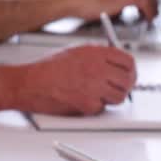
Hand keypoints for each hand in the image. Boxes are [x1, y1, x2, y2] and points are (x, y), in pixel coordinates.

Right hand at [14, 45, 136, 114]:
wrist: (30, 83)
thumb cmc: (47, 69)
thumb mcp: (75, 52)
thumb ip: (97, 57)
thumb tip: (115, 65)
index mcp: (95, 52)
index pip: (128, 61)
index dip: (130, 69)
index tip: (128, 74)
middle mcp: (97, 68)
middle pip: (128, 80)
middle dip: (125, 86)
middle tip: (118, 89)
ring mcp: (94, 86)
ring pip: (119, 97)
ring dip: (110, 98)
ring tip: (96, 95)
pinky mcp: (88, 103)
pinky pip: (101, 108)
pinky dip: (93, 107)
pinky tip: (80, 100)